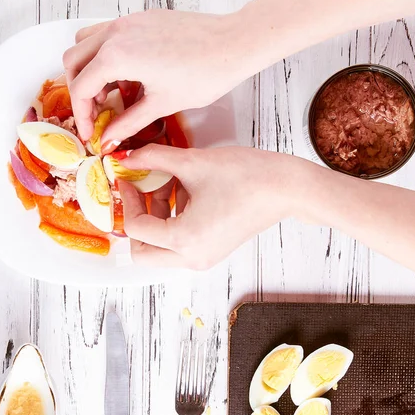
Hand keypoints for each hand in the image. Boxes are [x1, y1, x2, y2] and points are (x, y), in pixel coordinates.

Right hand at [62, 10, 253, 147]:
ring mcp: (128, 22)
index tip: (90, 132)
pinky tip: (127, 77)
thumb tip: (109, 139)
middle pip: (74, 61)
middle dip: (79, 91)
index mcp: (117, 56)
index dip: (82, 115)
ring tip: (109, 95)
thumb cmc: (204, 74)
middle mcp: (116, 33)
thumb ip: (128, 123)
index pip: (80, 87)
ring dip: (89, 68)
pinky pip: (109, 34)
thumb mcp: (161, 105)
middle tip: (96, 115)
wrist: (233, 45)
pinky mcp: (141, 18)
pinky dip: (106, 55)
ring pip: (86, 42)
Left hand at [118, 144, 303, 269]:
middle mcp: (192, 257)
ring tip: (170, 185)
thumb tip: (129, 156)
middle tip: (140, 192)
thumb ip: (154, 159)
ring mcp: (204, 258)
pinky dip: (173, 222)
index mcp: (184, 240)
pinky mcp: (213, 251)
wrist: (286, 189)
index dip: (128, 199)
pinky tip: (185, 194)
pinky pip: (180, 245)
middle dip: (138, 220)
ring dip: (157, 219)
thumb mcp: (193, 163)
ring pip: (161, 249)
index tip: (128, 178)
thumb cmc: (247, 177)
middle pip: (143, 252)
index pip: (136, 228)